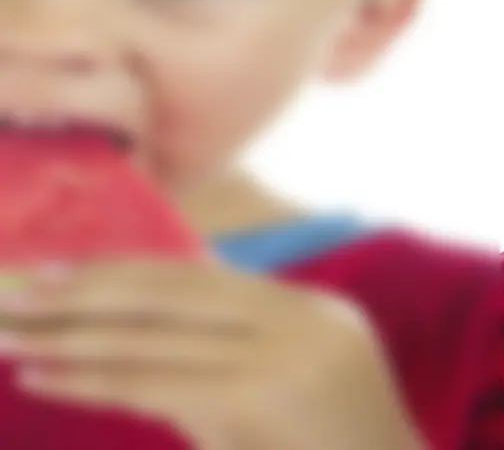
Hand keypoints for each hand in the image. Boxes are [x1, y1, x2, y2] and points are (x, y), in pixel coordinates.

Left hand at [0, 260, 420, 449]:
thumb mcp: (289, 392)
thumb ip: (232, 353)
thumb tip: (141, 319)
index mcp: (309, 310)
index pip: (197, 277)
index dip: (119, 272)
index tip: (52, 273)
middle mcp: (299, 320)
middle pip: (170, 293)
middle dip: (82, 292)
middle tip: (11, 291)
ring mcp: (282, 356)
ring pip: (152, 336)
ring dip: (68, 335)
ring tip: (9, 334)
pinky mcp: (256, 398)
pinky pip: (152, 381)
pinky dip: (90, 376)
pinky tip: (43, 373)